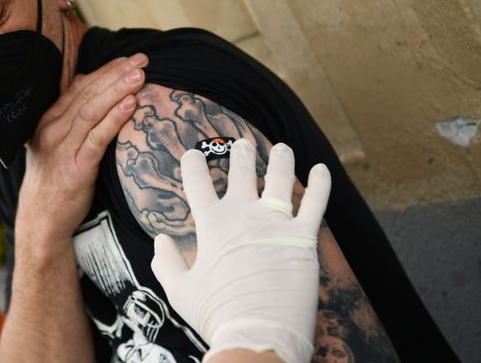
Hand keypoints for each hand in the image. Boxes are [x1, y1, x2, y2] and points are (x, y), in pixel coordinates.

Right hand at [17, 53, 147, 250]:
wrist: (41, 219)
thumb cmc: (54, 181)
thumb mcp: (56, 144)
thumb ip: (71, 117)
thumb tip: (89, 83)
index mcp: (49, 121)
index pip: (79, 87)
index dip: (106, 70)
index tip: (129, 59)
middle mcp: (53, 129)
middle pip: (88, 93)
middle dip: (116, 73)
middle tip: (141, 59)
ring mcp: (62, 148)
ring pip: (92, 110)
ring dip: (118, 90)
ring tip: (140, 75)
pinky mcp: (75, 168)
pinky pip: (97, 138)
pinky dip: (114, 118)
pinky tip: (131, 104)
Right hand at [152, 141, 330, 362]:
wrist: (257, 334)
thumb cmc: (217, 314)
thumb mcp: (179, 291)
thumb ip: (166, 262)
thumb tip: (159, 240)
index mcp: (211, 225)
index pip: (196, 181)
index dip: (193, 163)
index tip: (192, 154)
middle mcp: (242, 215)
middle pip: (241, 171)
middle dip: (240, 153)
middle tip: (242, 145)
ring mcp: (275, 223)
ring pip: (279, 177)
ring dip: (280, 159)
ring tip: (281, 148)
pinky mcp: (303, 237)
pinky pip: (316, 202)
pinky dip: (320, 183)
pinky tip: (322, 169)